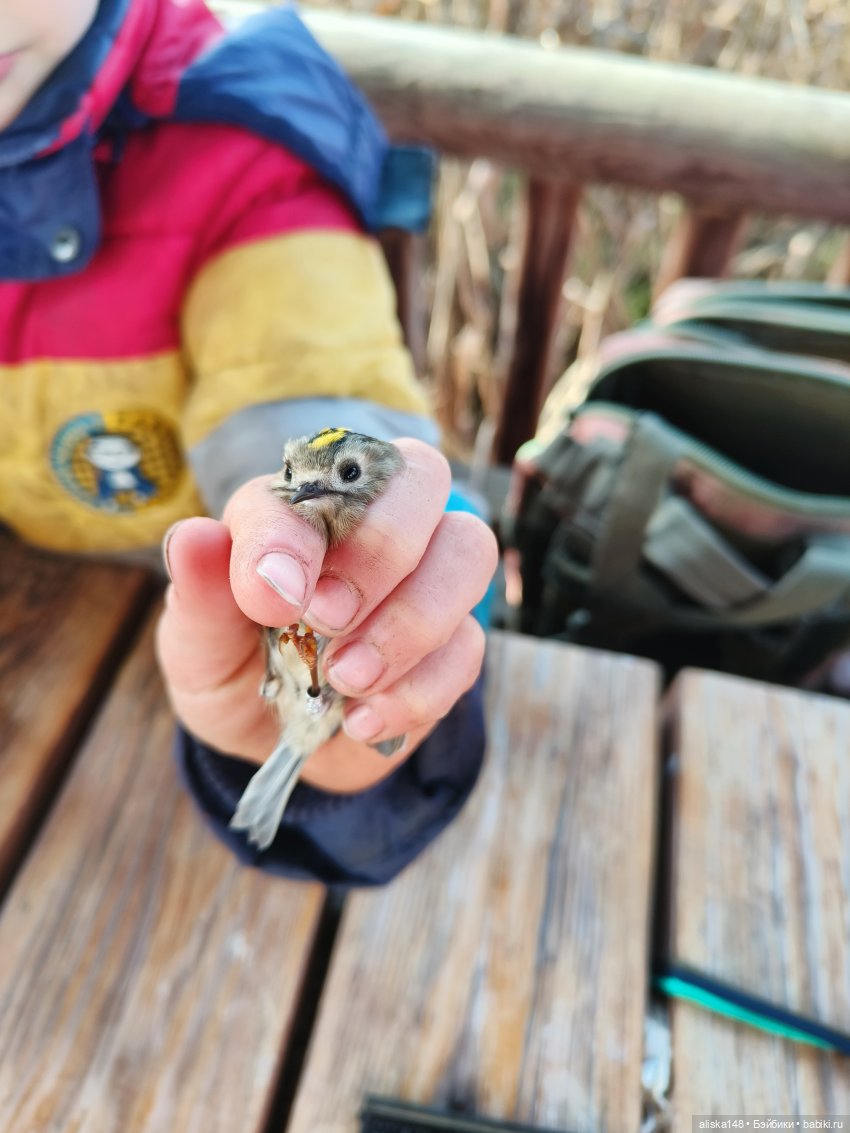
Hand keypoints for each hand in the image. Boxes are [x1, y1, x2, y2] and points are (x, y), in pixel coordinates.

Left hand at [155, 439, 496, 793]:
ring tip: (347, 679)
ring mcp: (426, 578)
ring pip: (468, 550)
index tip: (273, 603)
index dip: (300, 534)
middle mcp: (377, 521)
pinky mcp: (453, 644)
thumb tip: (195, 539)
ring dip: (410, 622)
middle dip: (378, 554)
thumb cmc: (231, 664)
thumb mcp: (195, 641)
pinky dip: (417, 690)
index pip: (321, 472)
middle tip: (326, 622)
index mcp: (305, 501)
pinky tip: (362, 721)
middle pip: (422, 477)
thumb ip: (201, 592)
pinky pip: (468, 647)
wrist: (273, 737)